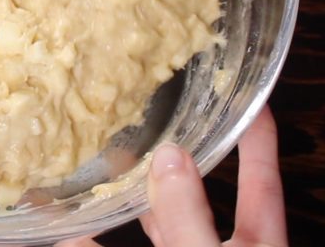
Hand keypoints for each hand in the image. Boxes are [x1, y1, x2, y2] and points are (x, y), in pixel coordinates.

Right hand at [58, 106, 286, 246]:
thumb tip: (169, 156)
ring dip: (126, 197)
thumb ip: (190, 217)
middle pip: (199, 195)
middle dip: (176, 157)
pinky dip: (87, 242)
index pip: (261, 180)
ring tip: (104, 160)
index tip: (246, 92)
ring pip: (155, 224)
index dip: (257, 136)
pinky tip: (63, 232)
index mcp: (258, 245)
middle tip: (154, 112)